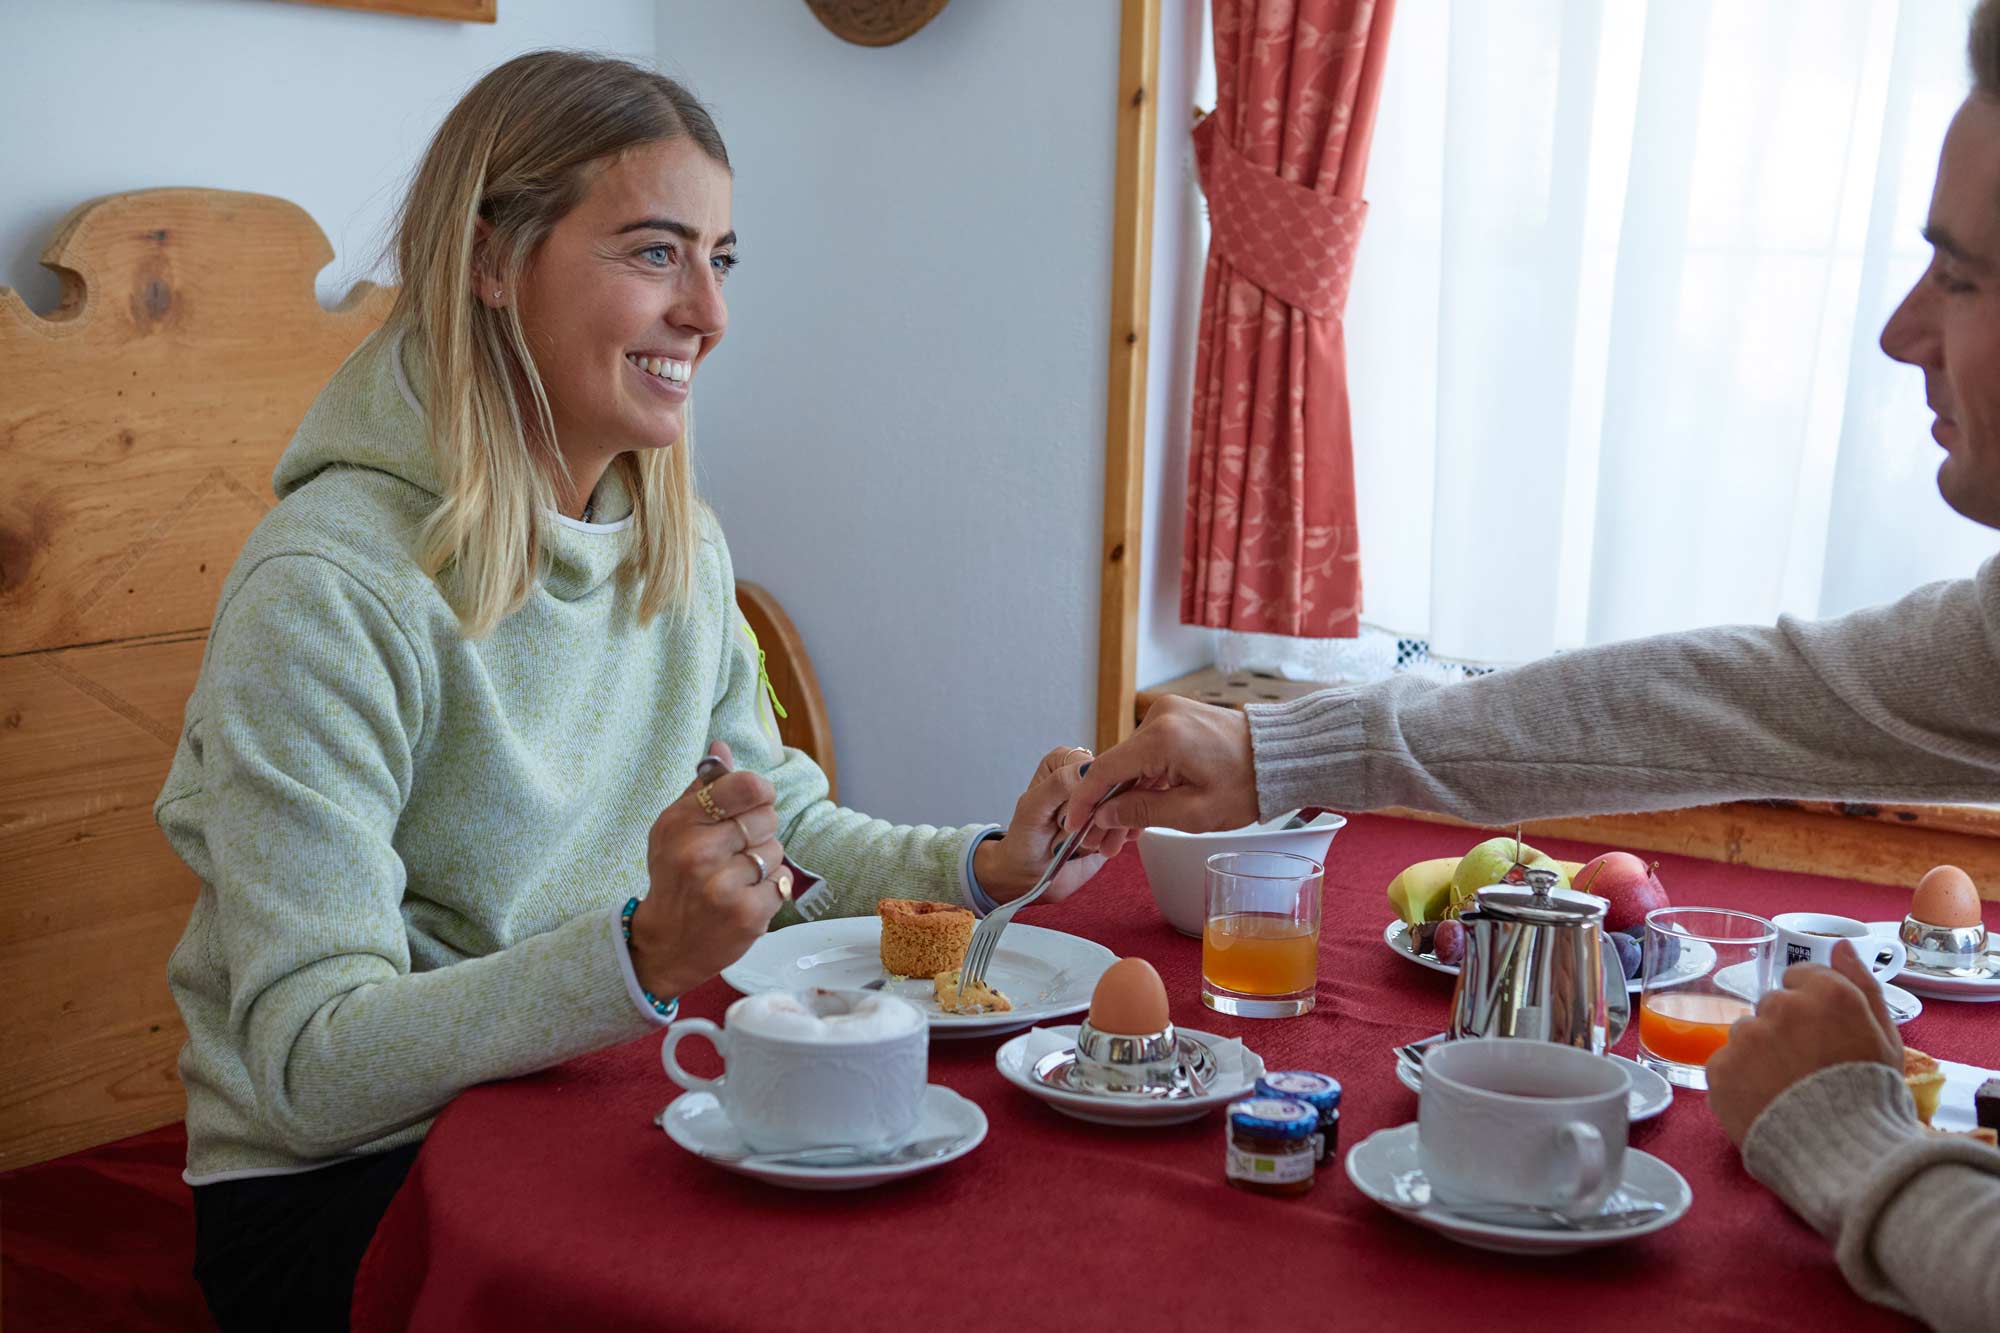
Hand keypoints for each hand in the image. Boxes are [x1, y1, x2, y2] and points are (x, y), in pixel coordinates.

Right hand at [627, 741, 787, 998]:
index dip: (759, 791)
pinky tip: (745, 895)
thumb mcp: (675, 826)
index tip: (754, 801)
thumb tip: (723, 747)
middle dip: (760, 829)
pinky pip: (782, 881)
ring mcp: (725, 887)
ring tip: (738, 874)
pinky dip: (770, 887)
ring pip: (776, 850)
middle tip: (737, 847)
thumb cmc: (674, 875)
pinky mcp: (748, 915)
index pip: (746, 786)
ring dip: (765, 861)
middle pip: (766, 817)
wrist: (667, 943)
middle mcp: (700, 853)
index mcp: (682, 823)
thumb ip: (703, 788)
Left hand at [974, 747, 1132, 904]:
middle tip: (1082, 837)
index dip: (1089, 795)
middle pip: (1115, 784)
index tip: (1073, 818)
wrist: (1035, 872)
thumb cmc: (1026, 839)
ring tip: (1087, 846)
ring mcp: (1105, 797)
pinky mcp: (1116, 817)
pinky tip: (1103, 847)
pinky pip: (1132, 820)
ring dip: (1111, 829)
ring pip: (1127, 803)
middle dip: (1103, 814)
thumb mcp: (1032, 809)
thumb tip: (1086, 770)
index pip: (1094, 766)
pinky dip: (1120, 837)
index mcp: (1064, 761)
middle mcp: (1087, 774)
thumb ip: (1056, 785)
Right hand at [1063, 695, 1257, 834]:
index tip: (1074, 825)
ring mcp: (1168, 715)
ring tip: (1120, 837)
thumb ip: (1141, 812)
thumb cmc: (1247, 785)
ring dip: (1125, 797)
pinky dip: (1142, 782)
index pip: (1105, 770)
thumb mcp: (1193, 812)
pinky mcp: (1176, 720)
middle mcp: (1159, 717)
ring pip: (1132, 764)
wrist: (1280, 758)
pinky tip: (1137, 811)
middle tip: (1101, 844)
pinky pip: (1148, 754)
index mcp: (1161, 737)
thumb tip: (1103, 814)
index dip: (1085, 801)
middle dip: (1107, 807)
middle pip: (1117, 768)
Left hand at [1706, 940, 1903, 1146]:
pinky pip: (1726, 1064)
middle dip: (1785, 1031)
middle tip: (1806, 1068)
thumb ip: (1861, 984)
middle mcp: (1782, 1007)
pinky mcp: (1720, 1069)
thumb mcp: (1885, 1038)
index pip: (1800, 978)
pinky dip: (1740, 1081)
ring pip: (1745, 1035)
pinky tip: (1765, 1102)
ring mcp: (1746, 1037)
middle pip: (1772, 1006)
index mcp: (1827, 994)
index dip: (1813, 1009)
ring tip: (1787, 1090)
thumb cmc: (1872, 1098)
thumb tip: (1843, 945)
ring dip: (1759, 1054)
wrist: (1844, 1158)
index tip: (1823, 1036)